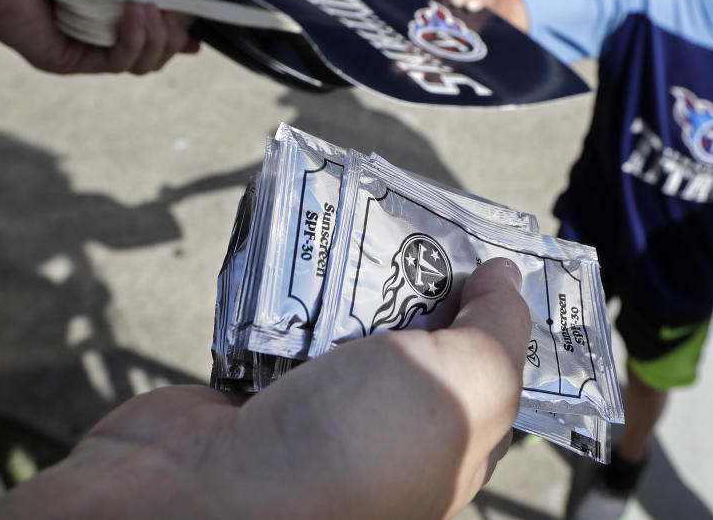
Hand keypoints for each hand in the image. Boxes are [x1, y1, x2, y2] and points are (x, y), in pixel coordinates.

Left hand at [0, 0, 200, 74]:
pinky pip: (117, 63)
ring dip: (157, 38)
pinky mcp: (68, 59)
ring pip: (143, 61)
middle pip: (157, 47)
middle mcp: (99, 20)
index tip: (199, 33)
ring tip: (146, 10)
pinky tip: (133, 16)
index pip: (154, 22)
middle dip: (172, 33)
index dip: (179, 31)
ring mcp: (85, 42)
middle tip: (167, 12)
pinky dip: (133, 43)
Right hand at [0, 258, 529, 519]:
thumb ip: (499, 331)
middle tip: (411, 221)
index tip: (484, 248)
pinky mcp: (254, 388)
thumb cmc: (353, 459)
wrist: (203, 498)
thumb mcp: (465, 389)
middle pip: (411, 331)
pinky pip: (278, 322)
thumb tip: (509, 278)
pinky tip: (294, 253)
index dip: (491, 309)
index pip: (482, 366)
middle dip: (413, 277)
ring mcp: (316, 409)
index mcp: (443, 443)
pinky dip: (282, 290)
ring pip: (343, 320)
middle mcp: (382, 429)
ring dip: (345, 277)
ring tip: (352, 221)